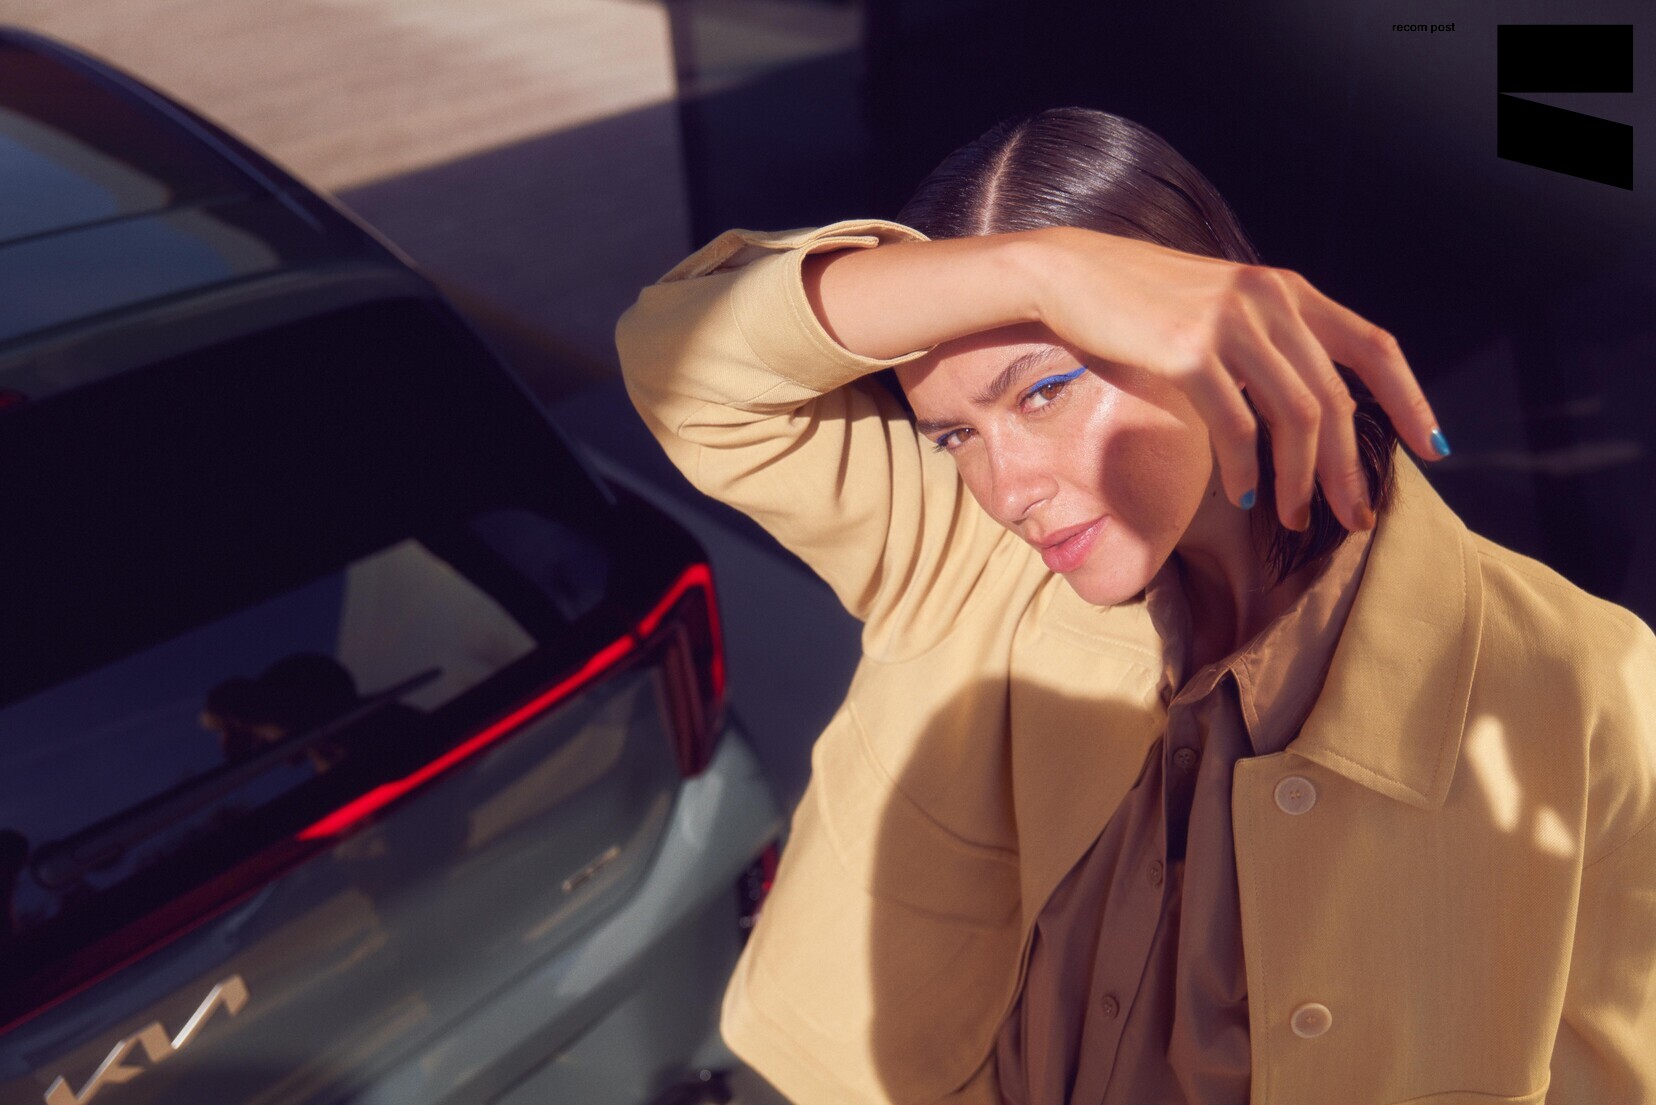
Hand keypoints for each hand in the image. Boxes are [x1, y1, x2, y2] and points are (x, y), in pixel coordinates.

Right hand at [1026, 226, 1444, 531]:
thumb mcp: (1219, 308)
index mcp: (1286, 291)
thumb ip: (1264, 340)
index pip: (1373, 346)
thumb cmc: (1139, 304)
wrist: (1069, 277)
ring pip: (1295, 416)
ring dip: (1301, 479)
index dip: (1410, 400)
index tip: (1431, 449)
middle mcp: (1269, 301)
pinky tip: (1240, 497)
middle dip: (1349, 468)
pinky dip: (1244, 470)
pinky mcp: (1188, 352)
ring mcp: (1230, 323)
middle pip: (1334, 398)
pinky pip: (1235, 426)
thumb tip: (1299, 406)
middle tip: (1354, 516)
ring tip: (1296, 518)